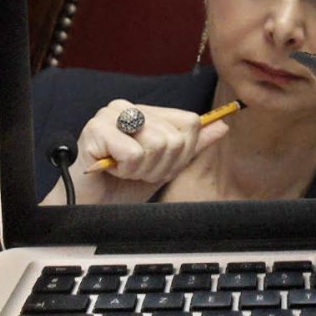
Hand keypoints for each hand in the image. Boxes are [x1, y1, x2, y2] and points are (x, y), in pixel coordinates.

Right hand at [41, 99, 228, 204]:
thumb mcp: (167, 166)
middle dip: (161, 165)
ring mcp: (109, 115)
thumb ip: (193, 145)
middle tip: (138, 172)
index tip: (159, 166)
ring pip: (157, 143)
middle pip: (175, 136)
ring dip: (143, 169)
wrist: (92, 208)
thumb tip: (223, 124)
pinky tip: (110, 170)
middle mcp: (128, 107)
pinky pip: (134, 153)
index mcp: (147, 112)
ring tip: (124, 171)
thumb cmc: (125, 187)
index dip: (182, 153)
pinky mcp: (95, 130)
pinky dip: (126, 170)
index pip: (190, 121)